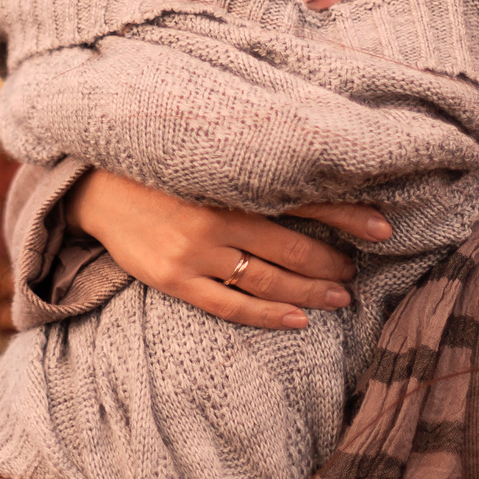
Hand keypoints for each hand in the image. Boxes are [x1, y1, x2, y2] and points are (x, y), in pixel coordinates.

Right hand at [68, 168, 391, 330]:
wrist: (93, 185)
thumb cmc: (156, 166)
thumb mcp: (203, 157)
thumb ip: (248, 169)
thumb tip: (309, 176)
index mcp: (228, 180)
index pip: (302, 197)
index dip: (347, 213)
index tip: (384, 227)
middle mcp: (215, 216)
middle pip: (292, 247)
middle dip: (332, 261)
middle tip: (358, 270)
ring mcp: (194, 252)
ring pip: (268, 280)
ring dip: (311, 291)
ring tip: (341, 296)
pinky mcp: (174, 279)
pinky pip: (230, 305)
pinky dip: (268, 315)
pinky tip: (299, 320)